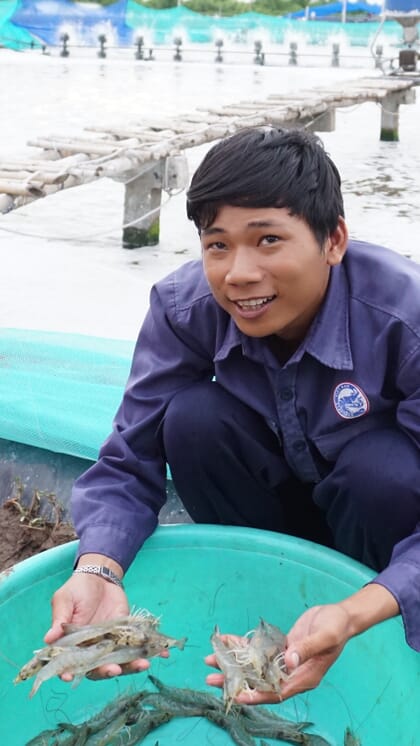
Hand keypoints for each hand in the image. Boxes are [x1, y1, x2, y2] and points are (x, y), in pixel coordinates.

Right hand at [44, 574, 150, 679]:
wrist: (100, 577)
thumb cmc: (78, 589)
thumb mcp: (65, 600)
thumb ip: (60, 619)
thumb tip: (49, 638)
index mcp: (73, 645)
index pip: (70, 664)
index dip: (70, 672)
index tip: (71, 677)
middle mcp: (92, 649)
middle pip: (98, 668)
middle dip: (107, 671)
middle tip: (114, 668)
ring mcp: (111, 644)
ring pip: (121, 661)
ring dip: (132, 665)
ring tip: (143, 663)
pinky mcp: (128, 635)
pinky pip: (139, 647)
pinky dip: (152, 651)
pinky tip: (162, 652)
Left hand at [205, 604, 351, 704]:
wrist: (341, 616)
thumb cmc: (337, 627)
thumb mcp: (326, 636)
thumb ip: (308, 648)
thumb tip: (290, 661)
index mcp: (305, 677)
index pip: (277, 692)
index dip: (257, 696)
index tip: (238, 696)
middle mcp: (292, 673)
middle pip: (260, 681)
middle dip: (236, 680)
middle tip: (212, 677)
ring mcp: (286, 661)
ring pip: (256, 666)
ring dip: (235, 663)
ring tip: (211, 660)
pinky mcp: (282, 648)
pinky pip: (259, 650)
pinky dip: (243, 646)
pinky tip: (226, 641)